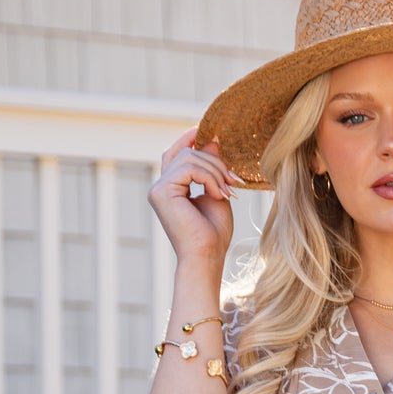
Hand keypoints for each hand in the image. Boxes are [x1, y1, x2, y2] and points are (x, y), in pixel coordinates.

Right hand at [150, 130, 239, 266]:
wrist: (207, 257)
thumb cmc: (213, 234)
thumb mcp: (217, 193)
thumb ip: (212, 168)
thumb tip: (211, 139)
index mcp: (171, 187)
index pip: (178, 152)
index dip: (192, 139)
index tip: (215, 136)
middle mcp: (160, 186)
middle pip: (186, 152)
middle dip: (214, 161)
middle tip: (234, 180)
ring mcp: (158, 188)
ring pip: (190, 157)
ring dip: (215, 171)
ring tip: (228, 191)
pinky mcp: (161, 191)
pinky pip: (190, 168)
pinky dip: (210, 178)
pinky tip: (219, 195)